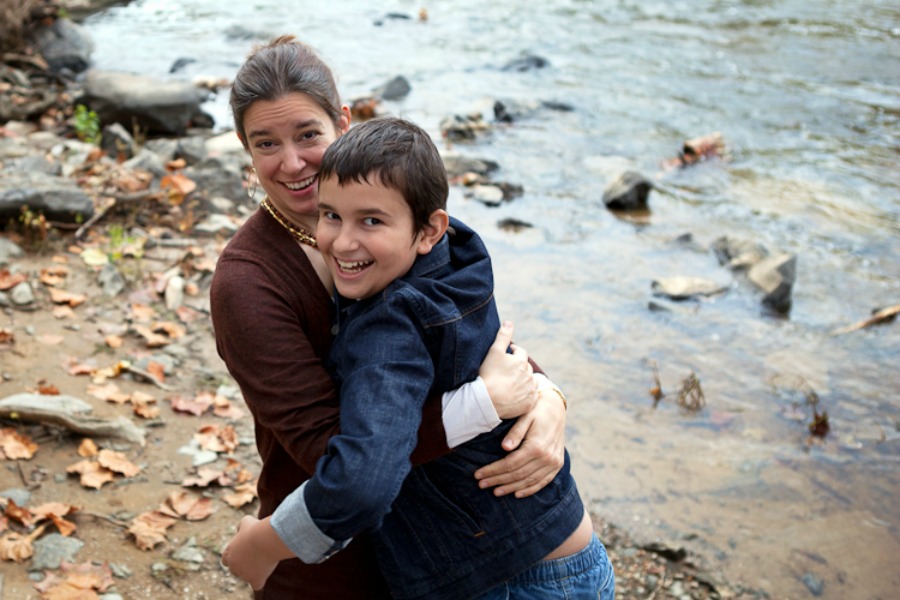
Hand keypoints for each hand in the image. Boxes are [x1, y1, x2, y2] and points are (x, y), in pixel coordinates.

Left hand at [221, 515, 284, 590]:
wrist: (266, 540)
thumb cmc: (257, 529)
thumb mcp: (247, 522)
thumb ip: (241, 526)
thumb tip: (240, 529)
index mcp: (229, 553)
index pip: (226, 560)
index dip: (235, 556)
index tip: (244, 550)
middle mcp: (234, 566)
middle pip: (235, 570)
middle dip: (243, 565)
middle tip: (255, 555)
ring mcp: (244, 574)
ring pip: (247, 576)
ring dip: (253, 571)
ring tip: (264, 557)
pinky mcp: (255, 580)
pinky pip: (256, 585)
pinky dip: (260, 581)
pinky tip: (264, 573)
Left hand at [474, 378, 565, 497]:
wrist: (557, 409)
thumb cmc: (537, 411)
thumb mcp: (525, 416)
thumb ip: (515, 432)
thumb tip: (504, 447)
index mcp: (537, 446)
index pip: (510, 464)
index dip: (493, 471)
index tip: (478, 474)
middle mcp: (546, 458)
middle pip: (517, 475)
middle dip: (498, 481)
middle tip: (482, 484)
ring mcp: (553, 463)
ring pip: (529, 481)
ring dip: (511, 488)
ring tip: (496, 492)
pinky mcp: (557, 465)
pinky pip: (542, 482)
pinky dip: (529, 490)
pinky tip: (517, 494)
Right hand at [478, 321, 536, 418]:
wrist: (487, 401)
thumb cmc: (489, 375)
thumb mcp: (494, 352)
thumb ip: (503, 336)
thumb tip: (509, 322)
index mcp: (521, 362)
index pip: (520, 352)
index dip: (514, 352)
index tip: (508, 354)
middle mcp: (529, 376)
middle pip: (526, 367)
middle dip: (519, 366)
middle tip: (509, 369)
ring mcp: (530, 391)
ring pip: (530, 382)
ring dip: (525, 380)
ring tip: (514, 383)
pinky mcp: (529, 404)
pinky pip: (531, 397)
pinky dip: (526, 394)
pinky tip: (517, 395)